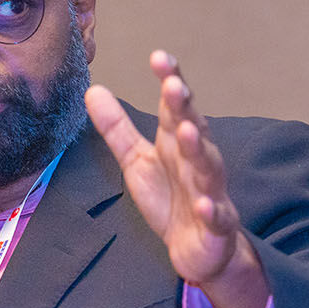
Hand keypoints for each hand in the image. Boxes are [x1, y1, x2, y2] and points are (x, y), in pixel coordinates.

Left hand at [85, 50, 268, 307]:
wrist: (200, 251)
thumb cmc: (171, 199)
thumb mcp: (137, 161)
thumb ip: (117, 128)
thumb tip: (92, 89)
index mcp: (177, 144)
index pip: (175, 107)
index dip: (170, 82)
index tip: (159, 57)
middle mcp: (197, 163)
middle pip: (193, 130)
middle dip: (185, 108)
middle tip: (174, 85)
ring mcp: (210, 194)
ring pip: (208, 168)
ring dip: (198, 150)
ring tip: (186, 131)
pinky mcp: (216, 227)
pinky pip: (216, 217)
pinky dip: (212, 210)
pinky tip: (205, 204)